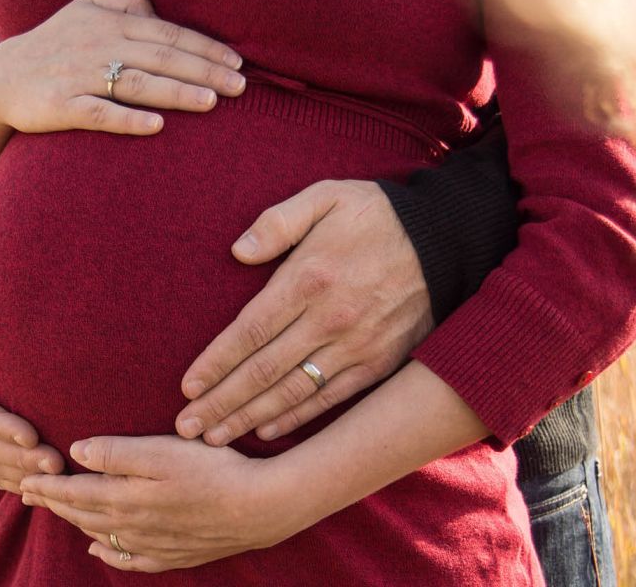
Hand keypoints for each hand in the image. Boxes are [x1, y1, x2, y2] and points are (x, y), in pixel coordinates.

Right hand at [0, 0, 245, 134]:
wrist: (1, 78)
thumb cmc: (56, 45)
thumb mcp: (86, 10)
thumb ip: (125, 4)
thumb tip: (159, 10)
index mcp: (110, 22)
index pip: (168, 34)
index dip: (205, 49)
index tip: (238, 64)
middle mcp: (98, 45)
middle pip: (160, 58)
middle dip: (204, 71)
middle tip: (240, 87)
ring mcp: (79, 77)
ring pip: (136, 84)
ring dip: (176, 92)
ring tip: (211, 102)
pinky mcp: (60, 107)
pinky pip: (99, 113)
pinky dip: (128, 120)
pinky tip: (156, 127)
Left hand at [19, 436, 302, 572]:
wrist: (257, 508)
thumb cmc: (212, 470)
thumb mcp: (162, 451)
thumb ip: (117, 453)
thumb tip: (76, 453)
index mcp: (125, 498)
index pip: (74, 493)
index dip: (47, 487)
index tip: (24, 481)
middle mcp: (131, 526)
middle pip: (81, 515)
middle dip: (53, 504)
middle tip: (28, 495)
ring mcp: (152, 544)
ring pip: (100, 535)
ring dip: (74, 523)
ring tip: (58, 513)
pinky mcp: (173, 554)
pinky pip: (129, 559)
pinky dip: (108, 554)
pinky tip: (99, 550)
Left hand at [175, 180, 433, 445]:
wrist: (449, 238)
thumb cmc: (377, 215)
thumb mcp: (326, 198)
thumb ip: (278, 222)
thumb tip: (238, 250)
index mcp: (309, 279)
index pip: (249, 332)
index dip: (215, 363)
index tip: (187, 386)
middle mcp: (330, 319)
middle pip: (263, 371)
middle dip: (221, 402)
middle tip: (186, 426)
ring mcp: (356, 345)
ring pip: (292, 392)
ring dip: (250, 417)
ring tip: (215, 437)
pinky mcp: (380, 362)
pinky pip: (331, 398)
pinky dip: (298, 418)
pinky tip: (267, 431)